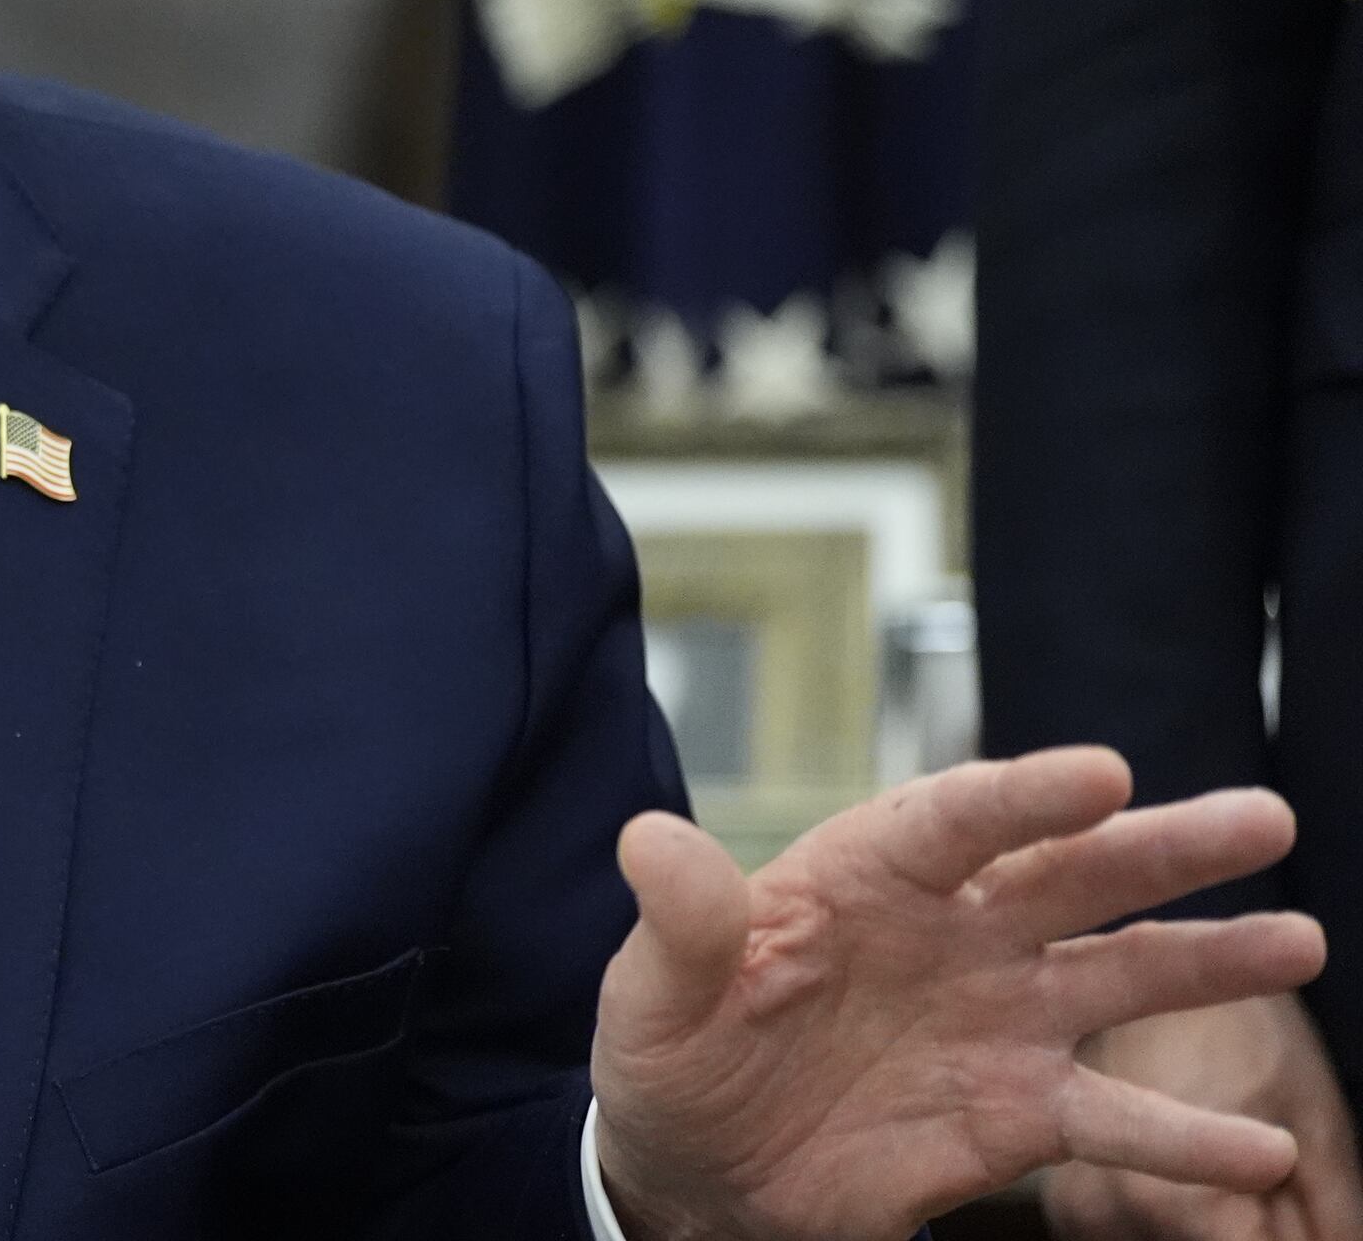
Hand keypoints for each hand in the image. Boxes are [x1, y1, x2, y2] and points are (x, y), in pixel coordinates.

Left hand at [592, 750, 1326, 1240]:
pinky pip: (1116, 1122)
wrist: (699, 1173)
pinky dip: (1188, 1136)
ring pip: (1122, 976)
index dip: (1025, 794)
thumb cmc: (674, 1059)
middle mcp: (954, 932)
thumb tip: (648, 839)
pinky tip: (1259, 1147)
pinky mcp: (1021, 1113)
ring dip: (1211, 961)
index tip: (1104, 772)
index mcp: (864, 876)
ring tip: (1298, 940)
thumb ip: (679, 923)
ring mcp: (1000, 1018)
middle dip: (1165, 847)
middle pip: (1071, 874)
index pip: (953, 820)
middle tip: (1265, 818)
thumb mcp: (652, 995)